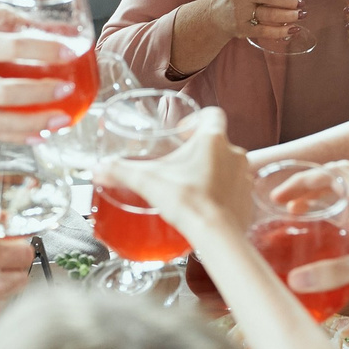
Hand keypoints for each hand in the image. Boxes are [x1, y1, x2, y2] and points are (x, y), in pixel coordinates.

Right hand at [0, 10, 80, 136]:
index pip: (7, 46)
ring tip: (60, 121)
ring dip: (30, 124)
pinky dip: (12, 136)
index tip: (69, 50)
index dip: (41, 49)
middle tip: (67, 89)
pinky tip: (37, 135)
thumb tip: (35, 21)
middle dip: (38, 93)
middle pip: (2, 91)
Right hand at [103, 108, 253, 247]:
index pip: (212, 114)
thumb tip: (100, 169)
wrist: (216, 235)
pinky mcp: (248, 198)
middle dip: (200, 150)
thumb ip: (122, 171)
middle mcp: (234, 153)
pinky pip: (237, 189)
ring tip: (192, 185)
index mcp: (212, 140)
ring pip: (230, 165)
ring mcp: (245, 176)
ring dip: (214, 171)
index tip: (182, 132)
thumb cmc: (187, 203)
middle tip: (181, 164)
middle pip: (218, 142)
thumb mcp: (148, 182)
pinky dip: (224, 193)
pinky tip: (206, 204)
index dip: (197, 119)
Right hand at [212, 0, 306, 48]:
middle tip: (302, 3)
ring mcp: (241, 12)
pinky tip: (293, 29)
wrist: (217, 15)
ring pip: (269, 14)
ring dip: (288, 15)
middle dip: (290, 0)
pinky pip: (265, 31)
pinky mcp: (242, 29)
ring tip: (301, 15)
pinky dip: (281, 31)